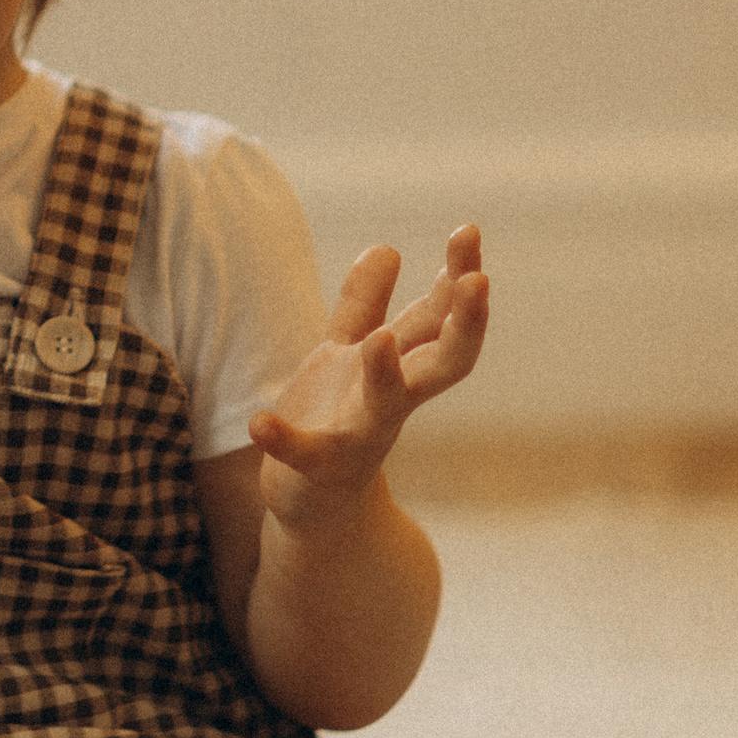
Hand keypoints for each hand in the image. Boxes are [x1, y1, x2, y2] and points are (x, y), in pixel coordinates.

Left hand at [248, 224, 488, 529]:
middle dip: (464, 322)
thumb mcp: (347, 352)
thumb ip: (364, 303)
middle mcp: (393, 400)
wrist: (315, 506)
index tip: (469, 231)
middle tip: (479, 279)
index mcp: (401, 366)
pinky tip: (259, 424)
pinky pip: (305, 455)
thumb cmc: (338, 418)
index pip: (440, 316)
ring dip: (384, 374)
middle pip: (443, 361)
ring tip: (377, 340)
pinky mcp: (318, 469)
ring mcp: (360, 435)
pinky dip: (284, 441)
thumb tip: (389, 246)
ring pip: (386, 406)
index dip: (457, 275)